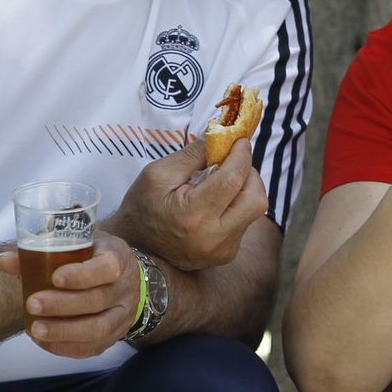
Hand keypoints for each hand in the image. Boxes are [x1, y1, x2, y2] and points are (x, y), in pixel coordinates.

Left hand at [0, 231, 137, 358]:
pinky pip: (92, 347)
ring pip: (98, 328)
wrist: (122, 275)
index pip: (107, 267)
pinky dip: (65, 347)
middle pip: (98, 300)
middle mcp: (125, 287)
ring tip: (35, 329)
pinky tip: (43, 341)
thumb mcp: (76, 244)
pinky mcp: (114, 336)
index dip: (82, 275)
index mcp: (117, 257)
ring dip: (64, 331)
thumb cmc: (92, 257)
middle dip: (62, 305)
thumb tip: (2, 260)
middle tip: (32, 304)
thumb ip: (41, 251)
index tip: (54, 278)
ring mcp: (122, 314)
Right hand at [106, 138, 268, 269]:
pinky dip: (237, 205)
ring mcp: (222, 250)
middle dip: (249, 173)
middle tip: (233, 161)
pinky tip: (217, 202)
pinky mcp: (226, 254)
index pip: (232, 180)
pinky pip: (245, 221)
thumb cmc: (142, 208)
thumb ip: (194, 154)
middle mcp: (213, 239)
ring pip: (254, 210)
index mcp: (193, 216)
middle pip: (256, 198)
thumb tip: (223, 137)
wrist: (136, 250)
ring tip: (222, 181)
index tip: (239, 140)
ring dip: (244, 188)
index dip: (241, 155)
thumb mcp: (158, 174)